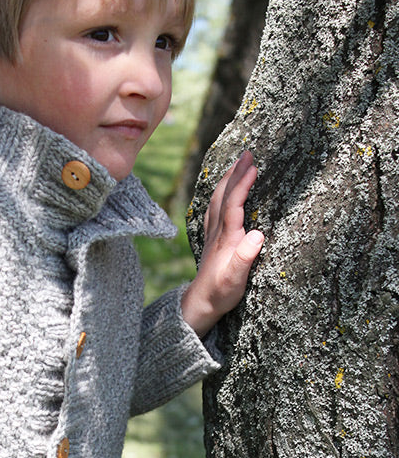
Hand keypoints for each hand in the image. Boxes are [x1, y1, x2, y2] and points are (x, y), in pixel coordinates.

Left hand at [181, 151, 263, 337]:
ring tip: (238, 164)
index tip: (253, 166)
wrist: (201, 304)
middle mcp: (217, 233)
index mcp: (226, 239)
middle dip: (235, 173)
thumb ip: (245, 258)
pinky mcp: (212, 240)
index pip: (234, 205)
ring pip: (218, 200)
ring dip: (228, 180)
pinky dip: (221, 194)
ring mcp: (213, 235)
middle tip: (248, 153)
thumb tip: (257, 235)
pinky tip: (224, 191)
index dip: (242, 185)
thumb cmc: (221, 294)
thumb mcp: (236, 281)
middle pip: (224, 196)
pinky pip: (215, 209)